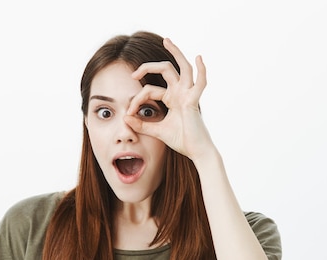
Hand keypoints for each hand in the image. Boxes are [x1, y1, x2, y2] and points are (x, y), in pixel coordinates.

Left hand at [124, 38, 214, 163]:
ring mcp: (188, 94)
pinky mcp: (194, 101)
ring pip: (183, 67)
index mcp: (172, 98)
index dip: (136, 100)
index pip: (150, 90)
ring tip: (167, 40)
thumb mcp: (156, 131)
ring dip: (176, 52)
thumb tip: (124, 118)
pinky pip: (200, 83)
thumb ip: (141, 124)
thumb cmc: (181, 140)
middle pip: (166, 70)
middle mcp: (180, 92)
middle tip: (134, 73)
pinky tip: (199, 58)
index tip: (128, 114)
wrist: (196, 152)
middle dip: (148, 67)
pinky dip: (201, 70)